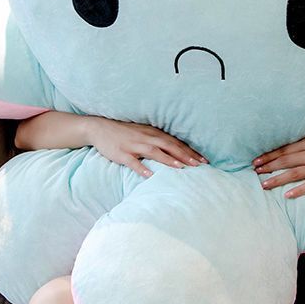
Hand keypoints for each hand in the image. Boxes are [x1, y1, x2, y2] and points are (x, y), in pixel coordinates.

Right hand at [85, 116, 207, 177]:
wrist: (100, 128)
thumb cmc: (125, 132)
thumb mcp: (144, 132)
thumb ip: (159, 140)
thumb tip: (177, 150)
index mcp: (153, 133)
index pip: (176, 143)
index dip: (190, 151)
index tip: (204, 160)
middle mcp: (146, 138)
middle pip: (169, 146)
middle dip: (185, 156)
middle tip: (199, 165)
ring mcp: (134, 146)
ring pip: (154, 152)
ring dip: (168, 160)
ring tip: (181, 168)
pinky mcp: (122, 153)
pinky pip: (133, 162)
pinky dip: (142, 168)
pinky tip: (151, 175)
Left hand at [253, 133, 304, 197]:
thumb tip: (291, 154)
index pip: (285, 149)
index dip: (269, 155)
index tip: (256, 160)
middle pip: (285, 160)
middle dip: (268, 166)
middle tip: (254, 172)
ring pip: (293, 173)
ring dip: (276, 179)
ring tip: (263, 184)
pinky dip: (297, 190)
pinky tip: (287, 195)